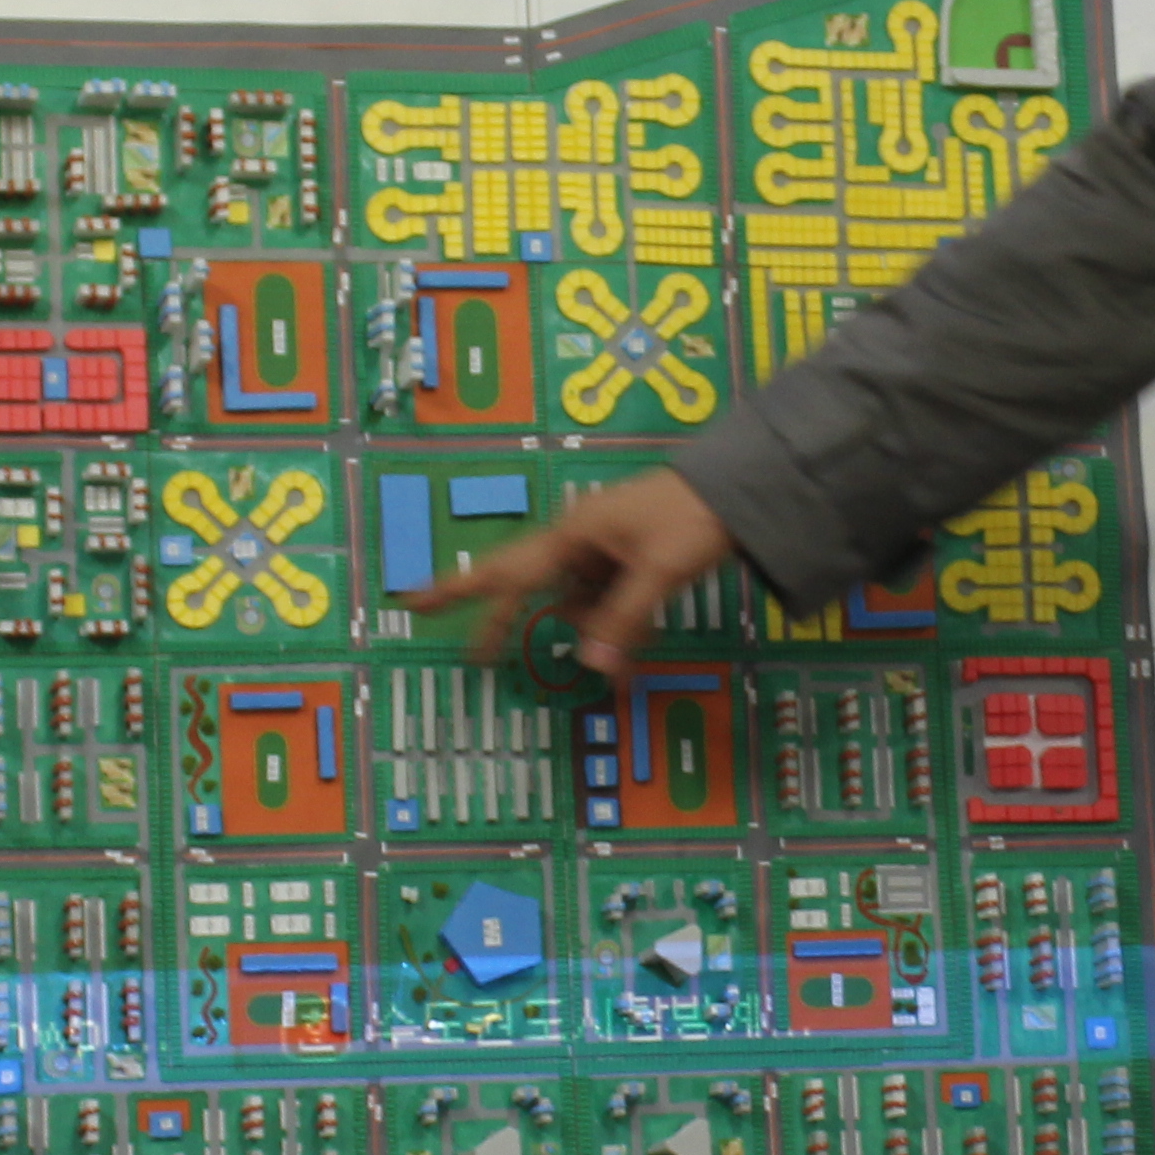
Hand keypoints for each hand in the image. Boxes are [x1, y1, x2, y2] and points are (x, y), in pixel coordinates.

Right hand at [419, 466, 735, 673]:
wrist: (739, 489)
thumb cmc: (692, 518)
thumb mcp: (659, 571)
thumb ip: (624, 619)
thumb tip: (591, 665)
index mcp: (572, 536)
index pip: (504, 572)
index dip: (458, 591)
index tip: (414, 604)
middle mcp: (577, 542)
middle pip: (528, 588)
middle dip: (505, 620)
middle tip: (478, 657)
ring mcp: (600, 552)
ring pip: (576, 602)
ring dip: (594, 624)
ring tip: (639, 617)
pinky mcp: (624, 561)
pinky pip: (606, 600)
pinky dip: (616, 618)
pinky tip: (644, 623)